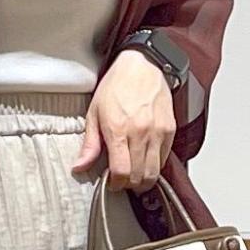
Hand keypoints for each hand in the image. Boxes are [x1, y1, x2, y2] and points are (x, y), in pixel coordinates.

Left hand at [71, 48, 174, 190]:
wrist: (142, 65)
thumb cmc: (117, 85)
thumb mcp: (94, 113)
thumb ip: (89, 144)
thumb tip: (79, 166)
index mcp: (118, 130)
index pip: (121, 171)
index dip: (116, 184)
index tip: (112, 183)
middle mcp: (140, 133)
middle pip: (139, 176)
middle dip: (129, 184)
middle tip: (122, 180)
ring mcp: (157, 132)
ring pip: (154, 171)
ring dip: (144, 180)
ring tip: (135, 176)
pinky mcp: (170, 129)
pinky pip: (164, 158)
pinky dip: (155, 166)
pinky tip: (146, 161)